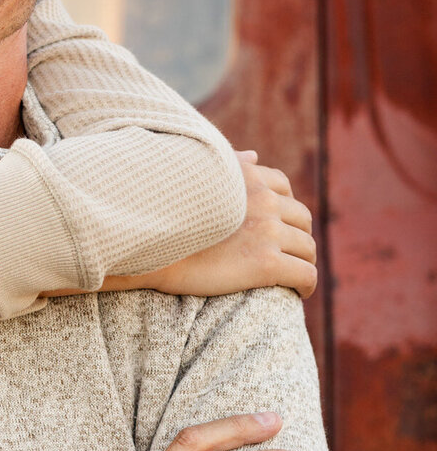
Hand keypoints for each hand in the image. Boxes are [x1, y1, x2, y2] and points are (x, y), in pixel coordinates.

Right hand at [143, 152, 316, 298]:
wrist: (143, 243)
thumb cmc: (157, 213)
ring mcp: (268, 232)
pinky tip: (299, 294)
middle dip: (296, 235)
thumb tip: (254, 156)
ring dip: (302, 261)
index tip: (273, 225)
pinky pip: (305, 275)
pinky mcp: (267, 264)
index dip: (281, 208)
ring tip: (291, 276)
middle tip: (284, 254)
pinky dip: (306, 285)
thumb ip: (229, 164)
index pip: (282, 187)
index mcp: (246, 177)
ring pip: (307, 248)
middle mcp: (264, 200)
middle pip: (301, 218)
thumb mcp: (195, 176)